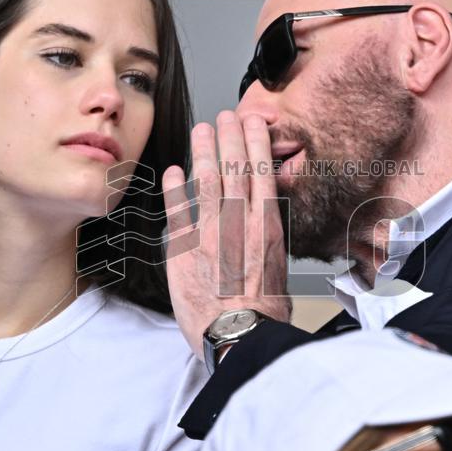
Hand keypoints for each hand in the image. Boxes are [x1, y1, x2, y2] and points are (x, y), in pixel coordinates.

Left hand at [163, 112, 290, 354]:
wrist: (240, 335)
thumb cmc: (264, 313)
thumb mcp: (278, 270)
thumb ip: (266, 244)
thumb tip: (261, 233)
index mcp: (267, 227)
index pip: (262, 173)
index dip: (255, 143)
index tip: (252, 123)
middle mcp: (240, 222)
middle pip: (235, 168)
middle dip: (230, 136)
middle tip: (225, 115)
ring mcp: (211, 232)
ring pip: (208, 180)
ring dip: (204, 151)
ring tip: (202, 130)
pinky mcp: (184, 248)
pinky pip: (177, 210)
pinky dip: (174, 188)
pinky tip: (173, 171)